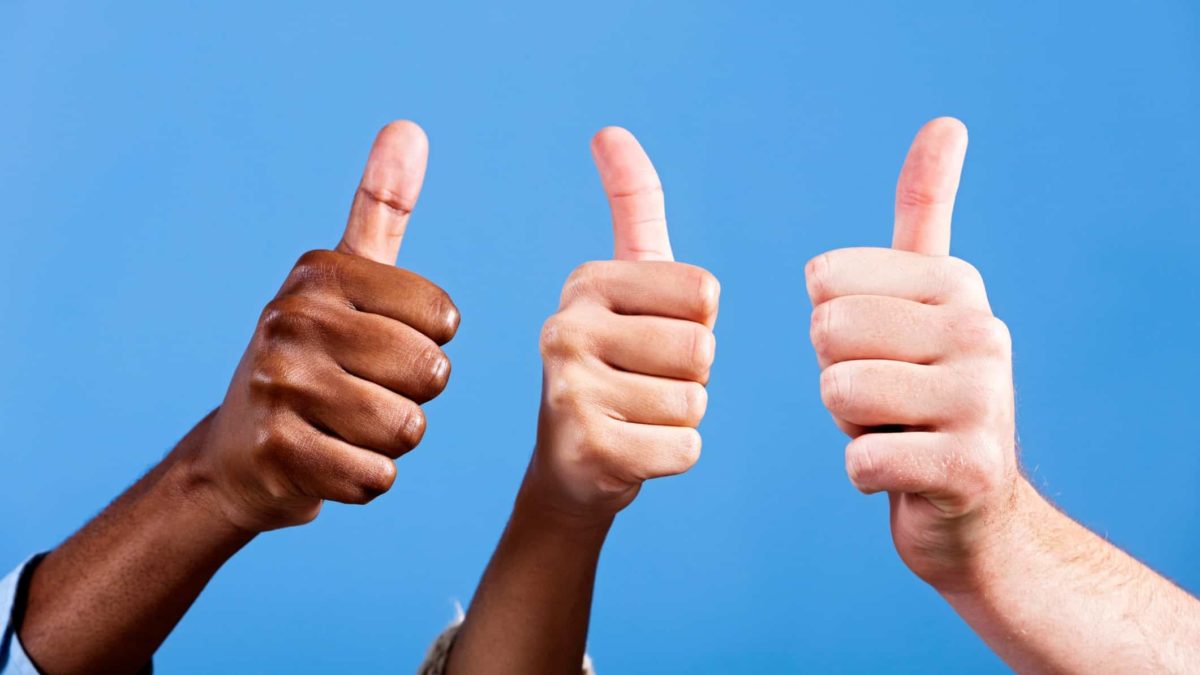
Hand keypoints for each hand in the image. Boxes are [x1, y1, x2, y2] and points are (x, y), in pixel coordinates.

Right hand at [189, 121, 459, 531]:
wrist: (238, 453)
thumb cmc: (313, 359)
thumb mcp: (344, 280)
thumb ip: (381, 209)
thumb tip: (409, 128)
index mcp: (320, 273)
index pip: (443, 319)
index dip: (427, 344)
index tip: (377, 345)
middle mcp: (292, 319)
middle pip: (430, 375)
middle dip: (410, 396)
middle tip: (359, 391)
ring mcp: (279, 386)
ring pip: (407, 429)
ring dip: (388, 441)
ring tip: (343, 425)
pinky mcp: (277, 454)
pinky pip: (377, 476)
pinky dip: (364, 479)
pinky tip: (326, 460)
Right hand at [523, 128, 719, 522]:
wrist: (573, 466)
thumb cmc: (618, 366)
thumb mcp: (629, 284)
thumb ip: (632, 207)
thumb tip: (609, 130)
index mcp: (586, 280)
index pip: (704, 293)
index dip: (696, 324)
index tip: (650, 339)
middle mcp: (564, 325)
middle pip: (701, 348)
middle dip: (692, 377)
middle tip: (643, 386)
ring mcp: (569, 388)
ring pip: (695, 401)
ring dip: (682, 418)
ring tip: (635, 417)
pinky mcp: (586, 446)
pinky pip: (686, 448)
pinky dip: (673, 457)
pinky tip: (632, 453)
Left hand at [806, 118, 1020, 591]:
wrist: (973, 510)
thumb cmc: (924, 397)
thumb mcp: (926, 300)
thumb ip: (925, 213)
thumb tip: (946, 122)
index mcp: (957, 283)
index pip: (824, 283)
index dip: (832, 332)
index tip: (881, 356)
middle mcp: (982, 331)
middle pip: (826, 335)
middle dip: (837, 379)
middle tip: (886, 403)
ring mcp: (984, 399)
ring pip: (838, 393)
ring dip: (850, 428)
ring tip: (897, 433)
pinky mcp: (970, 468)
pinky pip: (860, 462)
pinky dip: (865, 476)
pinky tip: (905, 476)